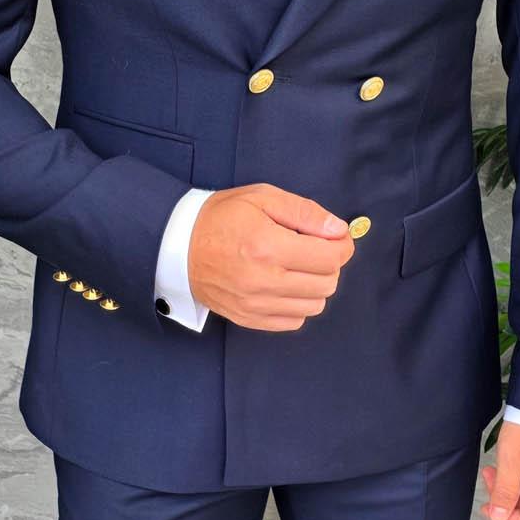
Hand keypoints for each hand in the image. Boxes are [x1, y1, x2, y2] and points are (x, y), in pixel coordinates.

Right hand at [187, 184, 355, 329]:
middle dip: (330, 264)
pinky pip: (294, 321)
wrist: (177, 245)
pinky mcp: (249, 318)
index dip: (342, 246)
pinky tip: (285, 285)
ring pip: (314, 306)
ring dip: (316, 285)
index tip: (336, 238)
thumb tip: (338, 230)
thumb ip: (305, 212)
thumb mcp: (262, 198)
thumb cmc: (220, 217)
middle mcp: (264, 280)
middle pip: (327, 284)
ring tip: (298, 267)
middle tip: (314, 249)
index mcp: (268, 246)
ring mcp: (255, 304)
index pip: (330, 258)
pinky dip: (298, 304)